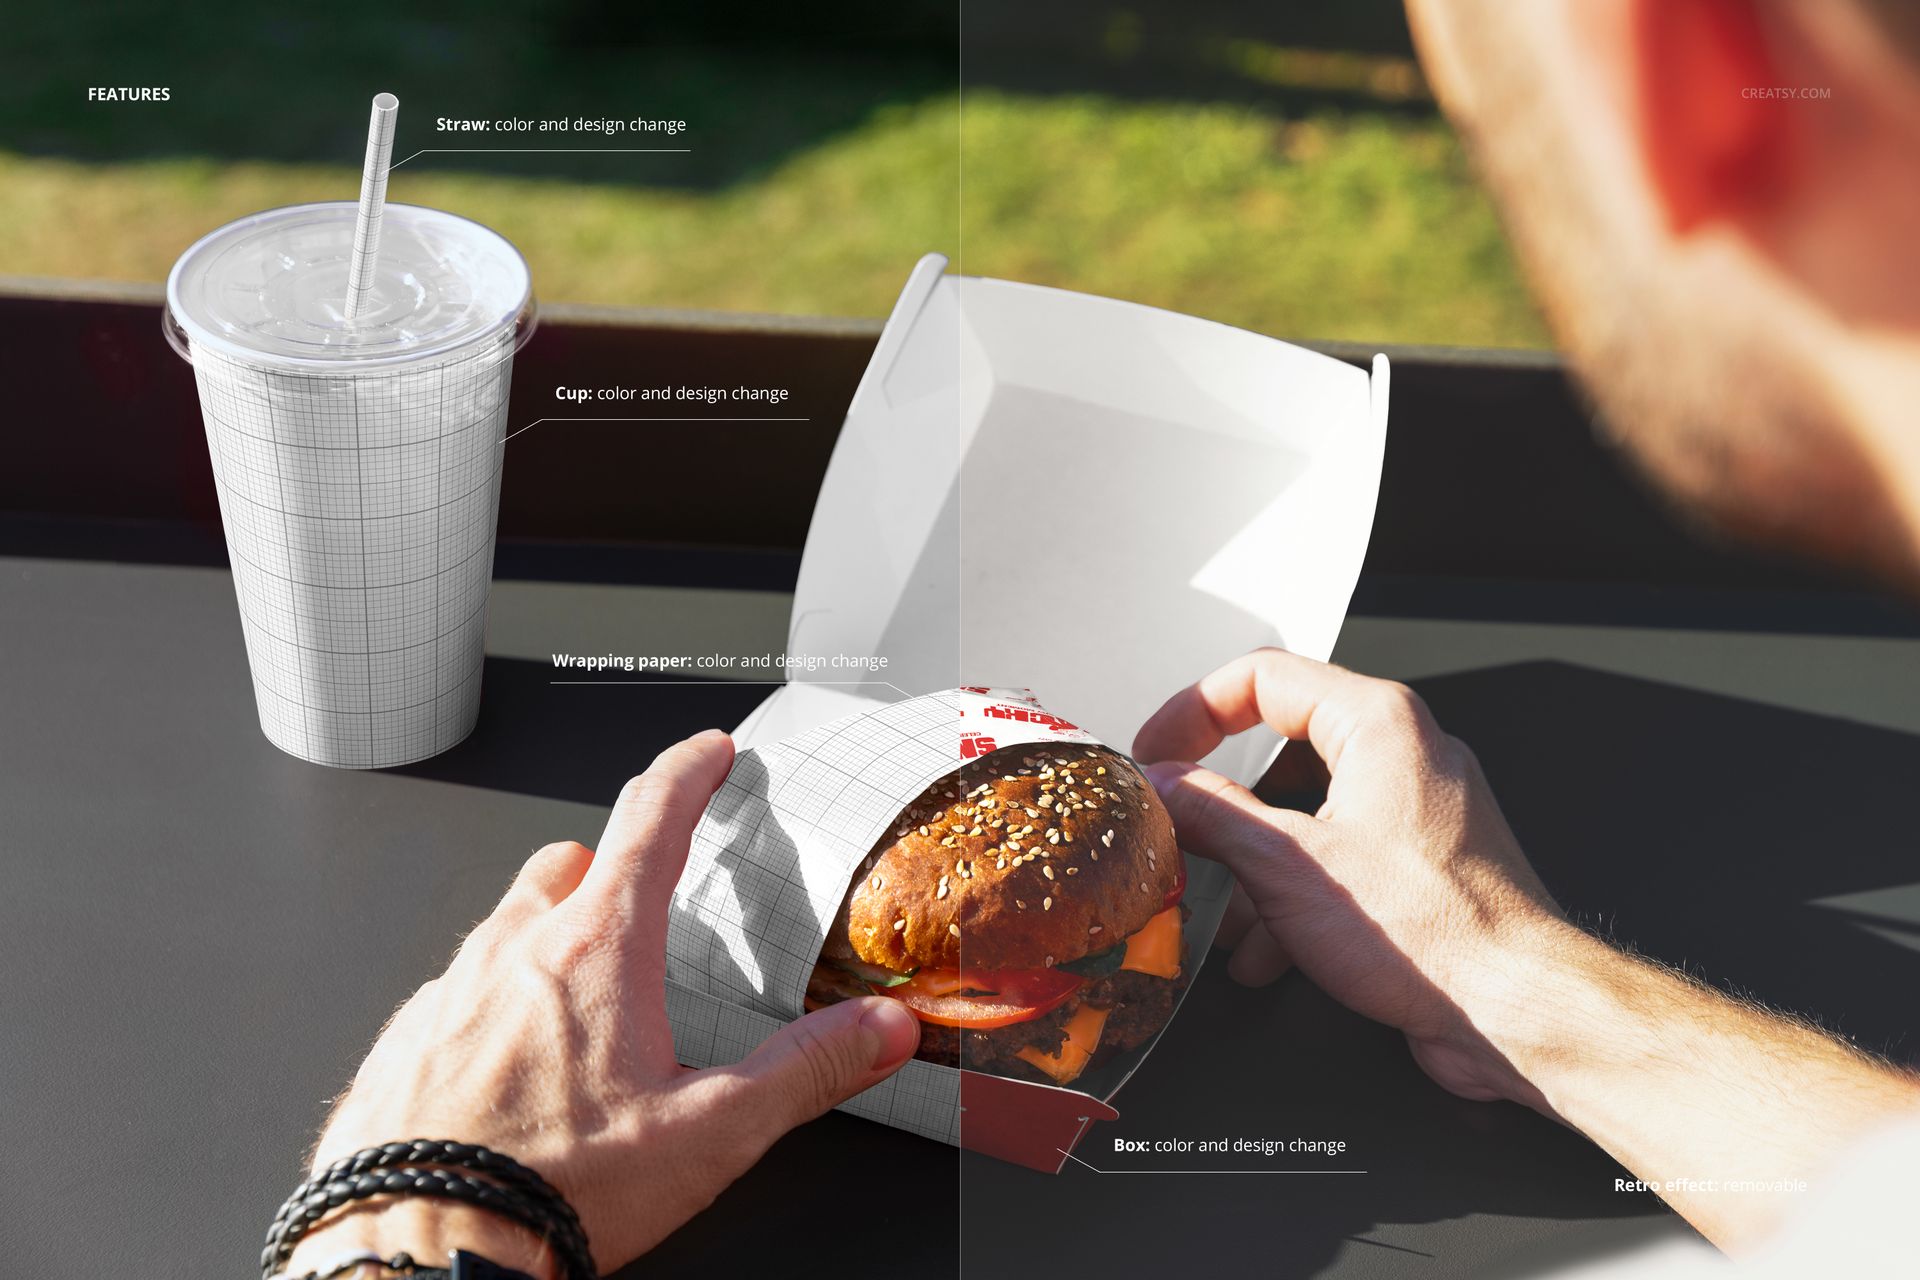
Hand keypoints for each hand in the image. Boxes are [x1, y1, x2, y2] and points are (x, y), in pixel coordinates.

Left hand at [286, 729, 920, 1275]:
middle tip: (637, 910)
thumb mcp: (712, 1133)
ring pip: (503, 928)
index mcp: (599, 949)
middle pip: (567, 867)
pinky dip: (486, 1010)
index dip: (688, 772)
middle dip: (606, 870)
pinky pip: (450, 995)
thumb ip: (807, 1070)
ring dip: (543, 941)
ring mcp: (447, 991)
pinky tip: (507, 1073)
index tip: (707, 752)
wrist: (418, 1254)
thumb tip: (881, 1030)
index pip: (652, 820)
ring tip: (577, 1013)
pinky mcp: (400, 1043)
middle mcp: (513, 949)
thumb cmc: (553, 1190)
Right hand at [1136, 649, 1919, 1252]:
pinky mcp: (1422, 869)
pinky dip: (1292, 901)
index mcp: (1377, 723)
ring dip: (1252, 869)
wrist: (1515, 1009)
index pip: (1260, 678)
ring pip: (1305, 817)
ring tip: (1220, 917)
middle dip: (1221, 809)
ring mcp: (1417, 813)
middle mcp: (1405, 754)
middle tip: (1177, 828)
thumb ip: (1210, 814)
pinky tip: (1266, 956)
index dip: (1191, 712)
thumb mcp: (1287, 864)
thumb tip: (1162, 785)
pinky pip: (1337, 863)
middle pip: (1278, 753)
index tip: (1156, 754)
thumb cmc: (1436, 931)